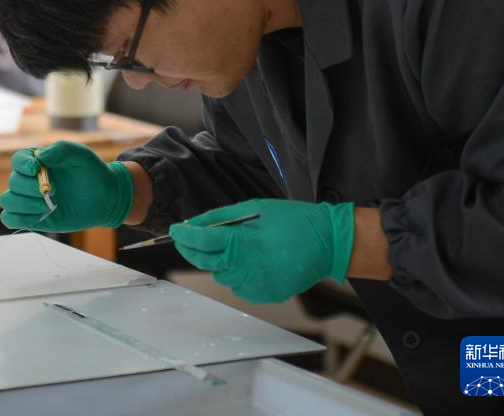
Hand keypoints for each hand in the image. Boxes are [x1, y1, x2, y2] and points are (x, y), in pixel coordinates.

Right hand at [0, 141, 133, 231]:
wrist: (105, 198)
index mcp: (38, 161)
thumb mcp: (80, 154)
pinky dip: (19, 217)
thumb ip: (60, 149)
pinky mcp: (32, 217)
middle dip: (30, 188)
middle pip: (13, 182)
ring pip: (8, 201)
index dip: (23, 165)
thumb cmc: (92, 172)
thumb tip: (38, 156)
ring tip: (47, 205)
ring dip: (24, 204)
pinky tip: (40, 215)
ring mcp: (29, 199)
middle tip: (54, 191)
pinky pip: (10, 219)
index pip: (18, 160)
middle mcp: (30, 180)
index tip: (36, 169)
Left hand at [168, 198, 354, 303]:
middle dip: (194, 250)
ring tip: (240, 247)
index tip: (175, 230)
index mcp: (244, 242)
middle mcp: (248, 266)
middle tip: (189, 240)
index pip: (202, 241)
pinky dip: (238, 273)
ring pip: (221, 274)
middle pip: (205, 262)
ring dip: (221, 261)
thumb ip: (221, 218)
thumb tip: (195, 224)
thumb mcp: (255, 208)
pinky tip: (253, 260)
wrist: (328, 242)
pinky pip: (238, 285)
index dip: (185, 236)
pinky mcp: (265, 295)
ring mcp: (257, 284)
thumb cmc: (293, 220)